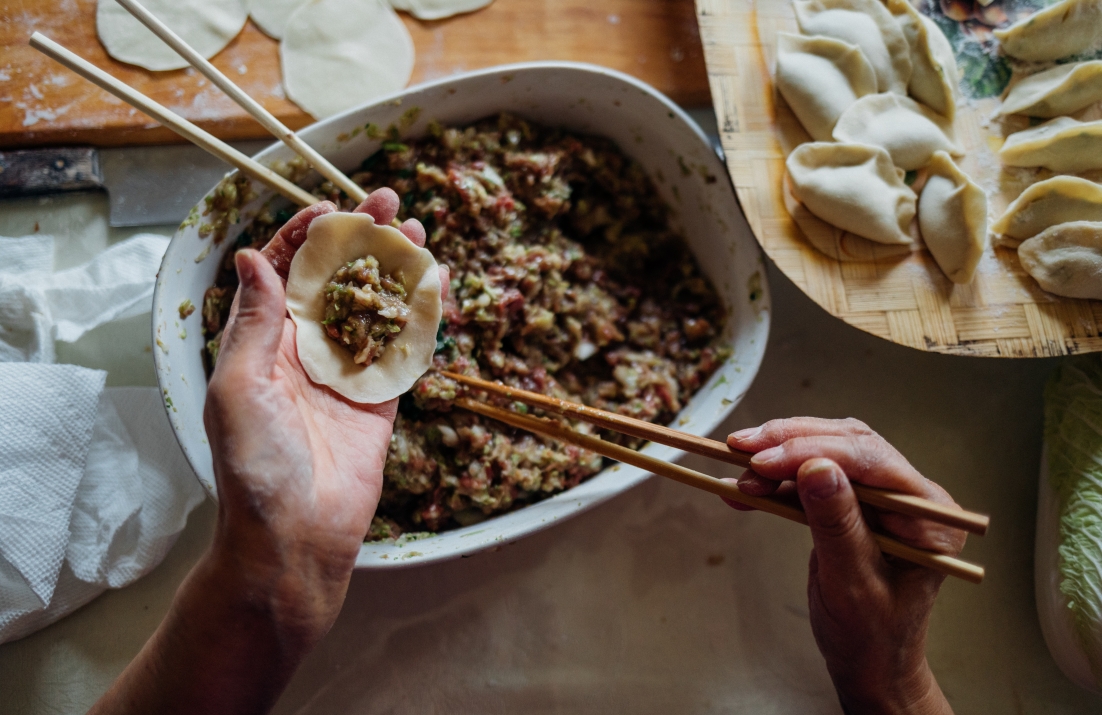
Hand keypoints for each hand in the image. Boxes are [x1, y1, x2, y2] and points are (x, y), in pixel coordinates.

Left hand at [204, 188, 444, 641]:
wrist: (296, 535)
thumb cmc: (254, 465)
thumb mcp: (239, 385)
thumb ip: (255, 322)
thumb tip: (255, 257)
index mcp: (263, 342)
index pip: (286, 273)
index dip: (307, 235)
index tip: (333, 208)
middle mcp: (305, 351)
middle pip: (338, 281)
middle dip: (362, 240)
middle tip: (391, 204)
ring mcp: (346, 373)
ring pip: (376, 307)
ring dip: (396, 270)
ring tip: (419, 234)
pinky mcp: (381, 399)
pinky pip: (404, 349)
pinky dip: (421, 317)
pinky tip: (437, 287)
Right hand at [725, 418, 964, 714]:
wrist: (868, 662)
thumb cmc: (871, 635)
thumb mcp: (852, 583)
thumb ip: (837, 524)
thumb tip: (817, 468)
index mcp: (929, 514)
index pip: (871, 461)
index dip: (815, 451)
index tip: (766, 460)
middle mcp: (909, 496)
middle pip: (847, 445)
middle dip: (790, 445)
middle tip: (743, 450)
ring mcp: (880, 497)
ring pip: (824, 454)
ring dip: (777, 460)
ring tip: (739, 475)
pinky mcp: (851, 502)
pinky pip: (810, 478)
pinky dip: (775, 481)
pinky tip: (744, 488)